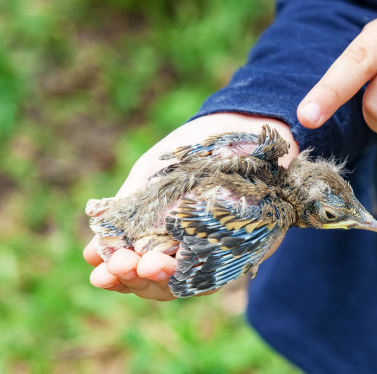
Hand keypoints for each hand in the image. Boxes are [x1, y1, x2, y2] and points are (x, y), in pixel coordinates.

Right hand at [83, 112, 298, 299]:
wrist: (240, 127)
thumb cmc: (191, 151)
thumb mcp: (152, 176)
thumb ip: (129, 210)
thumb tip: (94, 250)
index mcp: (159, 236)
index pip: (133, 268)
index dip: (114, 276)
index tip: (98, 272)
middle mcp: (185, 250)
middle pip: (156, 283)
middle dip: (134, 279)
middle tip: (119, 266)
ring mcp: (215, 252)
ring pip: (185, 284)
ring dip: (162, 280)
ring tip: (146, 265)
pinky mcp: (247, 250)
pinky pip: (221, 271)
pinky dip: (197, 273)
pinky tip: (176, 264)